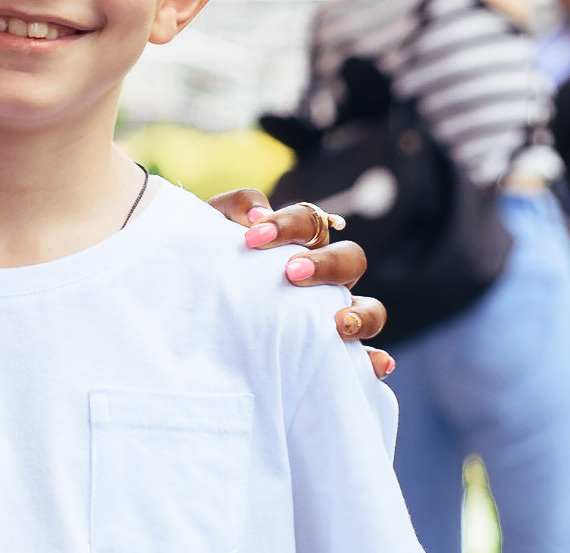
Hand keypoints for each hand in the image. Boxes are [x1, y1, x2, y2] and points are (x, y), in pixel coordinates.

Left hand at [210, 188, 392, 378]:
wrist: (196, 307)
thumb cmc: (210, 261)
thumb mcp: (212, 231)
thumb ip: (232, 209)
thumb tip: (257, 213)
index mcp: (299, 241)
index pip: (309, 220)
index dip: (287, 224)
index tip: (252, 236)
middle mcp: (325, 275)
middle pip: (351, 258)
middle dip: (326, 263)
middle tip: (291, 273)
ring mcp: (334, 312)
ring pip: (371, 307)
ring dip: (363, 313)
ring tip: (339, 323)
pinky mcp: (332, 350)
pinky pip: (365, 358)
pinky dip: (374, 360)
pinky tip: (378, 363)